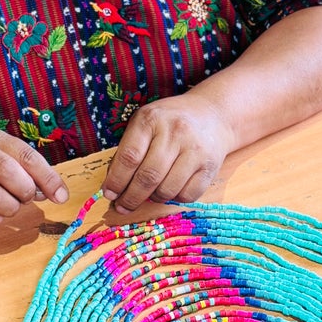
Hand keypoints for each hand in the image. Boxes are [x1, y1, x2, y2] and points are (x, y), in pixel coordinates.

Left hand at [102, 94, 234, 213]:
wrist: (213, 114)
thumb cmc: (170, 121)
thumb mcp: (146, 122)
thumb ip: (129, 148)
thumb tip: (114, 186)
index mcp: (151, 119)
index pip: (129, 157)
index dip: (116, 181)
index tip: (109, 194)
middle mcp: (175, 132)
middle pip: (148, 177)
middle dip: (131, 198)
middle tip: (122, 207)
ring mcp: (195, 150)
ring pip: (167, 190)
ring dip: (153, 199)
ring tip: (149, 195)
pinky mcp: (211, 166)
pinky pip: (188, 195)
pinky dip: (174, 199)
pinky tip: (170, 190)